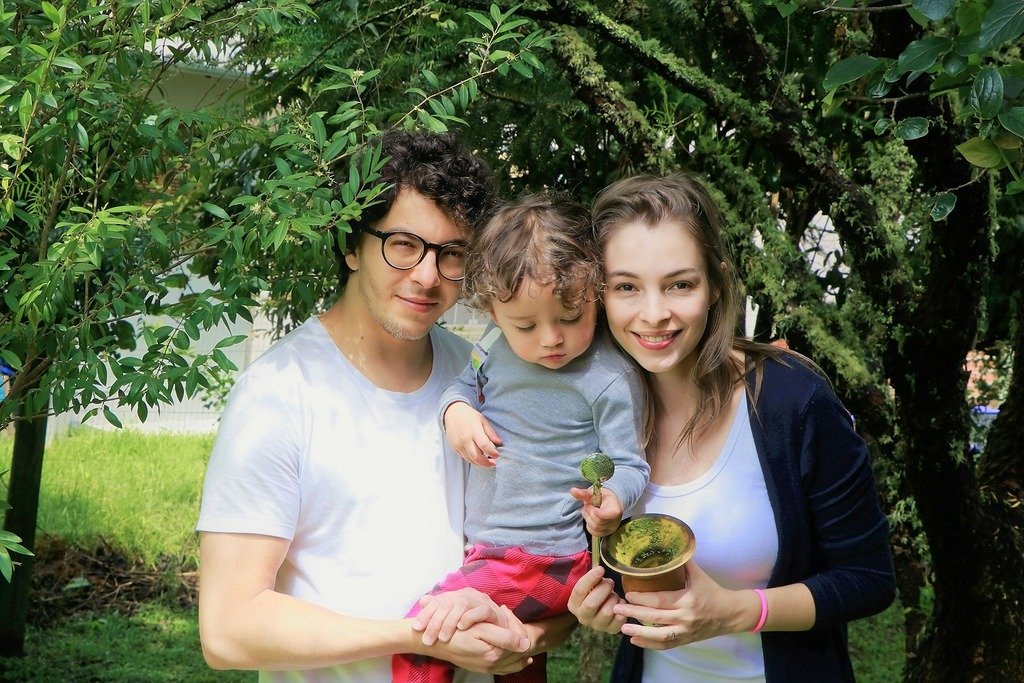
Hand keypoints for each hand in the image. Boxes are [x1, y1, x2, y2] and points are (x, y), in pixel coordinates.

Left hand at [414, 588, 506, 644]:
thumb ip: (438, 609)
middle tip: (428, 640)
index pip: (438, 601)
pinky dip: (470, 618)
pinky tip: (461, 627)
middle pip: (448, 603)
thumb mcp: (452, 618)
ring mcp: (480, 601)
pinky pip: (481, 611)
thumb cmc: (472, 624)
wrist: (498, 627)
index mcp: (456, 596)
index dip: (426, 614)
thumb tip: (423, 601)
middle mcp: (467, 595)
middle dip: (435, 622)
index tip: (416, 628)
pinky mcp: (493, 611)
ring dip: (450, 622)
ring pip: (462, 604)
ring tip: (443, 638)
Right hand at [434, 605, 532, 674]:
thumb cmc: (457, 633)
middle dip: (519, 634)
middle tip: (511, 617)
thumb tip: (526, 644)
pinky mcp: (483, 669)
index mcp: (495, 655)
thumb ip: (505, 637)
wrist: (437, 643)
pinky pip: (506, 669)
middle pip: (518, 653)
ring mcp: (487, 669)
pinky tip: (520, 658)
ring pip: (513, 662)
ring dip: (518, 648)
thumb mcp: (481, 630)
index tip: (507, 611)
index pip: (518, 642)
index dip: (517, 624)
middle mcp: (492, 665)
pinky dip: (514, 662)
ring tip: (517, 634)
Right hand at [443, 402, 502, 466]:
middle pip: (476, 457)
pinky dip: (472, 459)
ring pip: (470, 460)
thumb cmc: (469, 416)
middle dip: (486, 463)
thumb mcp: (483, 420)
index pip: (484, 445)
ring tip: (487, 461)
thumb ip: (491, 432)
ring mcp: (458, 444)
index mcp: (474, 430)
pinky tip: (478, 457)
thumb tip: (500, 443)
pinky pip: (465, 457)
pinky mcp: (454, 448)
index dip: (492, 453)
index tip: (497, 455)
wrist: (452, 413)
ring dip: (480, 463)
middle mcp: (465, 439)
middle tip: (493, 463)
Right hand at [567, 566, 625, 633]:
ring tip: (614, 594)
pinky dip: (622, 608)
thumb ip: (592, 579)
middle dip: (604, 589)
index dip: (590, 579)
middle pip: (592, 603)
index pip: (579, 591)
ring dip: (613, 599)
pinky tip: (619, 603)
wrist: (602, 609)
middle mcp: (582, 617)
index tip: (601, 569)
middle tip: (609, 582)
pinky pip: (619, 619)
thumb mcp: (589, 585)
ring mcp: (596, 626)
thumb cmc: (595, 593)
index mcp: (573, 605)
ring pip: (607, 611)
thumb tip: (599, 569)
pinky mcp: (610, 630)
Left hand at [569, 487, 622, 536]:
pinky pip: (594, 533)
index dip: (600, 513)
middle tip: (588, 506)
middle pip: (599, 521)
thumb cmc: (601, 497)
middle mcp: (616, 520)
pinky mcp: (606, 533)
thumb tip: (572, 490)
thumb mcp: (593, 493)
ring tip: (588, 511)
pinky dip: (589, 525)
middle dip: (590, 513)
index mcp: (615, 507)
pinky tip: (590, 518)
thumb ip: (583, 493)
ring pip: (595, 528)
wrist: (610, 503)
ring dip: (588, 519)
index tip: (594, 509)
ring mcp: (611, 528)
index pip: (612, 514)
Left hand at [613, 561, 756, 648]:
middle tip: (617, 607)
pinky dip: (649, 644)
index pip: (660, 600)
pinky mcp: (685, 640)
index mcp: (688, 600)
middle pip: (655, 617)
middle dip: (634, 613)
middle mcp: (686, 618)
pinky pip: (666, 645)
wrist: (731, 614)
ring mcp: (685, 632)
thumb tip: (667, 544)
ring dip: (639, 633)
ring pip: (659, 636)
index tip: (627, 593)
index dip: (642, 598)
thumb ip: (682, 562)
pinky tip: (635, 640)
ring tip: (622, 628)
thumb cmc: (713, 591)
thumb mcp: (698, 574)